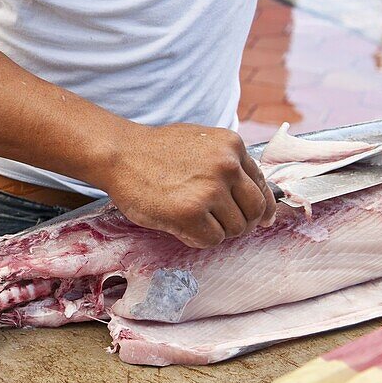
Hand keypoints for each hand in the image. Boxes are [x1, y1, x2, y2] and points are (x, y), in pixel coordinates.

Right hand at [101, 123, 277, 248]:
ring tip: (192, 219)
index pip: (262, 185)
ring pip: (235, 228)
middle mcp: (227, 165)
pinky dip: (198, 238)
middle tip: (221, 224)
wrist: (119, 154)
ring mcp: (210, 189)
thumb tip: (256, 199)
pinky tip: (181, 225)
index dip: (261, 206)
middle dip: (241, 222)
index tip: (259, 219)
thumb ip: (227, 163)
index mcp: (232, 146)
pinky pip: (212, 239)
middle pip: (255, 210)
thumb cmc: (154, 151)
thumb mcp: (200, 142)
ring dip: (216, 230)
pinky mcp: (191, 213)